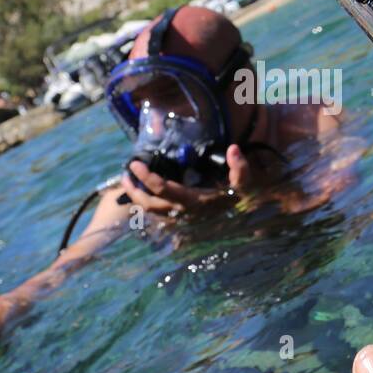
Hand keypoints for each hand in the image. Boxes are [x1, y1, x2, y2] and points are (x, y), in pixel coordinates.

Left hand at [121, 145, 256, 215]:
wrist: (248, 223)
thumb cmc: (244, 201)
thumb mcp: (246, 185)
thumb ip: (240, 168)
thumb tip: (234, 148)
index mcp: (193, 201)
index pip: (161, 188)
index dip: (145, 176)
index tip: (133, 163)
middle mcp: (184, 213)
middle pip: (149, 205)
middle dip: (133, 191)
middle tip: (124, 175)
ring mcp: (183, 221)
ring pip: (152, 213)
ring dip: (138, 199)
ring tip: (129, 184)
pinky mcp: (184, 224)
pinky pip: (160, 217)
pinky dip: (149, 207)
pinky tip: (146, 196)